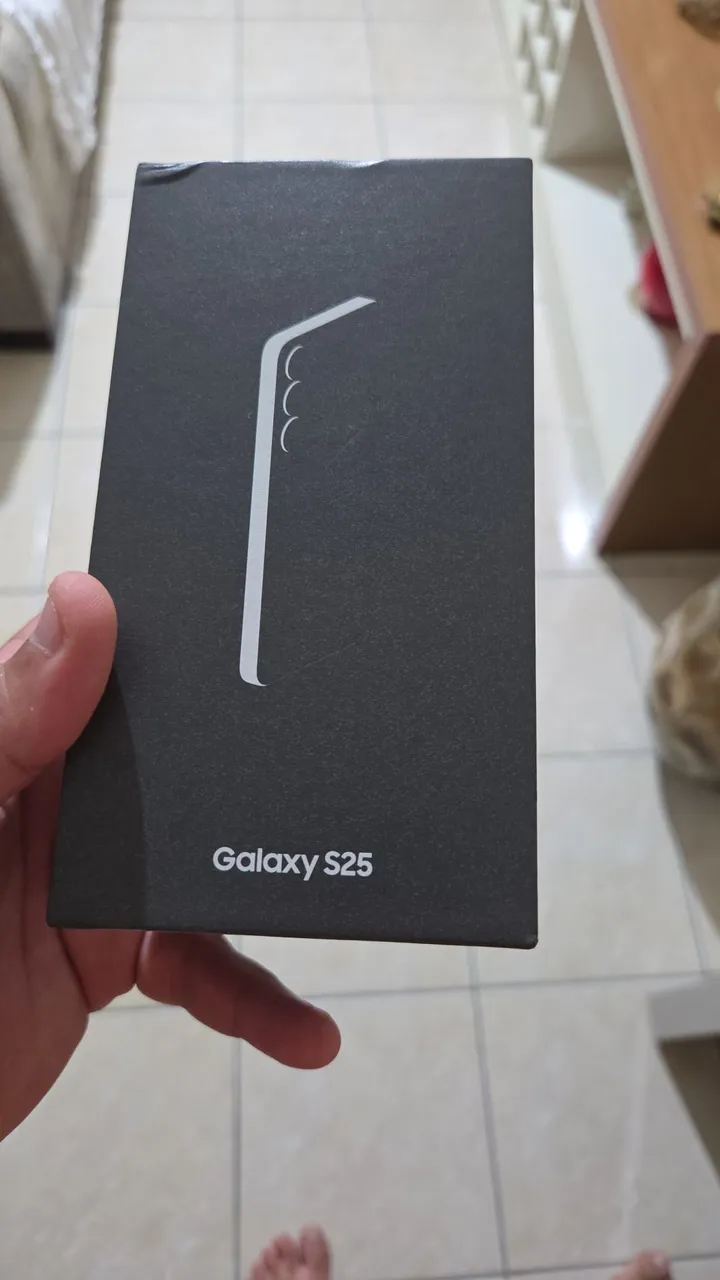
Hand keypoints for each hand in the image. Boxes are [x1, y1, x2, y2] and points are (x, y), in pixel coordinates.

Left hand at [0, 572, 339, 1140]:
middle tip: (340, 745)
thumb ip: (11, 716)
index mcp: (24, 736)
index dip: (185, 635)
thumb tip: (85, 602)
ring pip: (213, 860)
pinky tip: (305, 1029)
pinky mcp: (122, 954)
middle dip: (256, 753)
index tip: (269, 614)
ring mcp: (102, 876)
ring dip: (277, 886)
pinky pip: (209, 966)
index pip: (112, 659)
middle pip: (184, 755)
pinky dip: (259, 1000)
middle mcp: (68, 798)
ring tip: (345, 897)